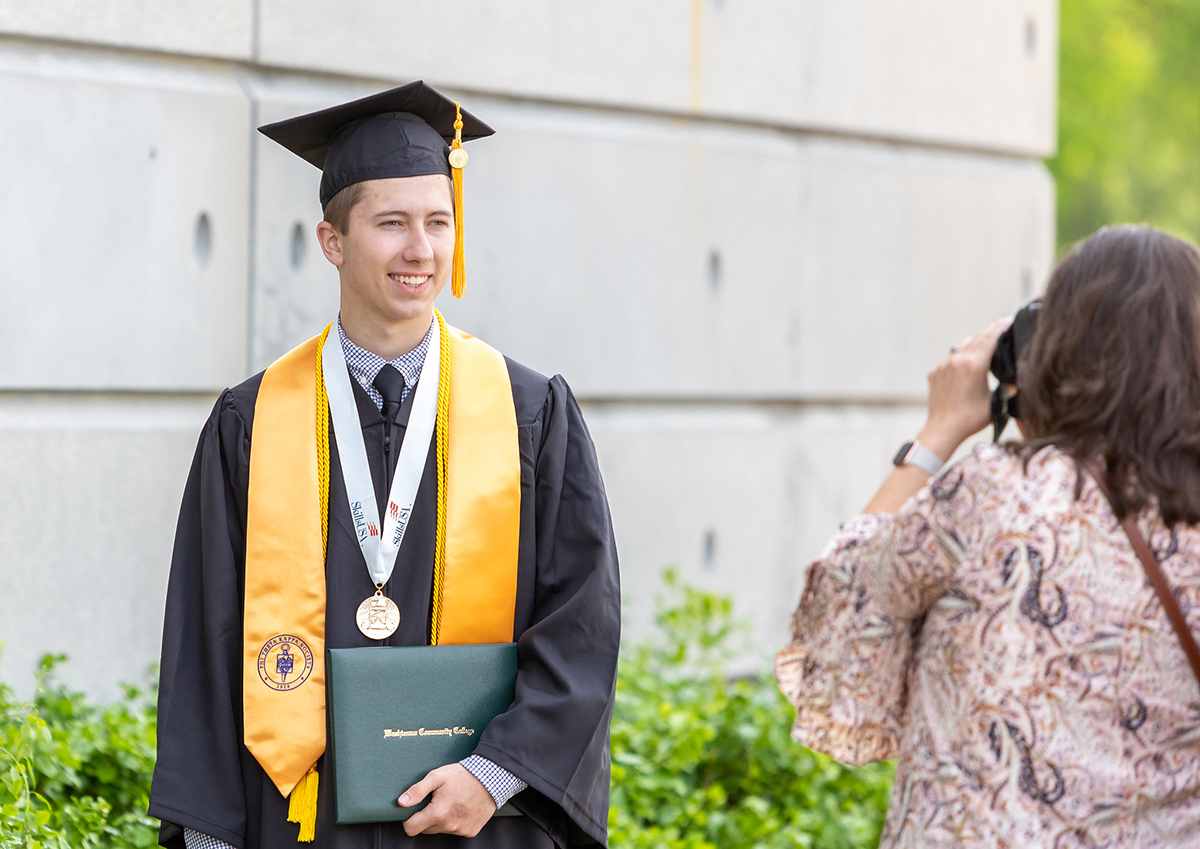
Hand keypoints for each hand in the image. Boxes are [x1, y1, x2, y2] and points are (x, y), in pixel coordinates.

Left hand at [399, 763, 496, 836]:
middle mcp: (449, 826)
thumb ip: (417, 790)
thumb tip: (401, 802)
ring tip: (451, 802)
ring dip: (441, 820)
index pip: (411, 829)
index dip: (408, 820)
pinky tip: (460, 808)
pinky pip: (455, 831)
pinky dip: (455, 822)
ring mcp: (461, 830)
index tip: (413, 811)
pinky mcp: (470, 831)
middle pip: (425, 830)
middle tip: (435, 801)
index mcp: (438, 813)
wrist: (491, 778)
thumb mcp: (437, 776)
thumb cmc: (463, 775)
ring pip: (441, 830)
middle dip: (426, 817)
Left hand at [918, 316, 1012, 459]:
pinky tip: (966, 366)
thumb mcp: (996, 403)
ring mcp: (943, 366)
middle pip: (977, 338)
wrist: (942, 429)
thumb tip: (1017, 381)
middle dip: (990, 332)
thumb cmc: (969, 419)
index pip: (990, 338)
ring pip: (962, 346)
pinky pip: (950, 359)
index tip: (1009, 320)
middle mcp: (957, 361)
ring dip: (974, 344)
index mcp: (974, 365)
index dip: (1001, 327)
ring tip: (985, 347)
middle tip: (1002, 327)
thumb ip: (1008, 389)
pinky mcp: (935, 373)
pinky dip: (960, 358)